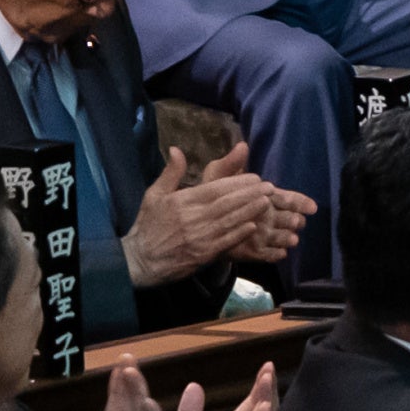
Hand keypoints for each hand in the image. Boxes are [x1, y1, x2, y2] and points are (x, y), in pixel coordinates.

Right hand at [121, 143, 313, 287]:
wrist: (140, 261)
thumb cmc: (148, 226)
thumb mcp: (154, 195)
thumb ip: (170, 173)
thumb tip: (176, 149)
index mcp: (182, 201)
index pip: (214, 189)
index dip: (237, 182)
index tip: (255, 177)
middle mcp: (192, 218)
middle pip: (226, 203)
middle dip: (250, 194)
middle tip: (269, 186)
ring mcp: (198, 237)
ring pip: (229, 222)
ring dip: (250, 211)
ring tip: (268, 202)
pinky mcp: (202, 255)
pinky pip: (224, 243)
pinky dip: (239, 234)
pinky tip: (254, 226)